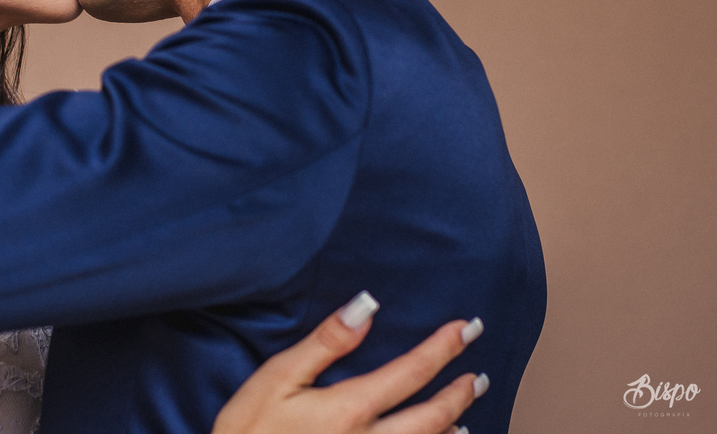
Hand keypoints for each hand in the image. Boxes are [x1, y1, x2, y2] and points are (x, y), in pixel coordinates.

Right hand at [212, 292, 485, 433]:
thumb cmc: (249, 431)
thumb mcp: (277, 378)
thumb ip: (325, 343)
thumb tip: (366, 307)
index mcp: (349, 409)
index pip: (410, 373)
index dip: (442, 349)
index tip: (466, 328)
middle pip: (430, 418)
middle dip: (458, 393)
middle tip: (478, 375)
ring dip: (450, 427)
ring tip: (466, 411)